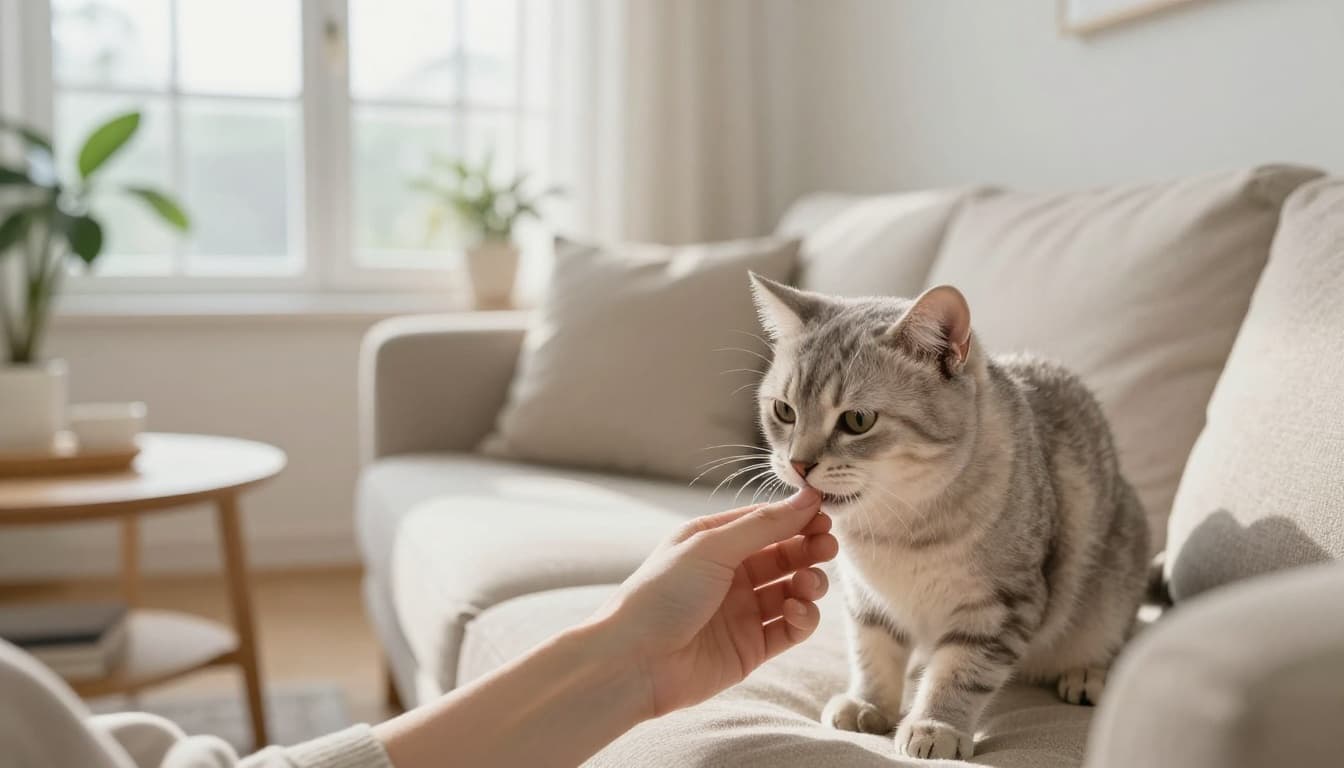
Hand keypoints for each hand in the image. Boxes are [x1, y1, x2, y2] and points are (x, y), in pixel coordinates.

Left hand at [591, 488, 837, 716]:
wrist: (633, 662)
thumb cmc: (661, 595)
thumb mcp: (710, 547)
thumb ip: (763, 525)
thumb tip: (807, 498)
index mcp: (713, 542)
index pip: (765, 522)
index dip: (796, 517)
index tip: (824, 512)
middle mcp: (729, 574)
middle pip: (784, 554)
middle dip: (809, 548)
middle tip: (827, 546)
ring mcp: (741, 612)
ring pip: (792, 590)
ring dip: (810, 582)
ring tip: (808, 583)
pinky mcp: (751, 647)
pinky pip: (791, 628)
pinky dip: (803, 617)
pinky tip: (795, 610)